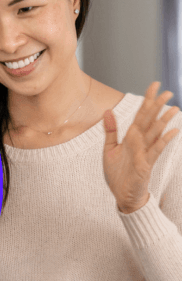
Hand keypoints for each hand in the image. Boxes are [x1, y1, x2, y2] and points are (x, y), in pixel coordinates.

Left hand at [103, 82, 179, 213]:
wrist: (122, 195)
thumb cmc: (118, 173)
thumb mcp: (109, 149)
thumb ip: (110, 130)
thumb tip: (106, 110)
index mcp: (131, 138)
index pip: (140, 115)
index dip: (146, 101)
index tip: (154, 85)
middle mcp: (140, 143)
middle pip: (149, 121)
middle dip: (157, 107)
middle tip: (167, 92)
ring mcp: (144, 153)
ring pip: (155, 134)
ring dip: (164, 121)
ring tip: (174, 108)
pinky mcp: (145, 165)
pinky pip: (154, 151)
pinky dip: (163, 141)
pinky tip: (172, 131)